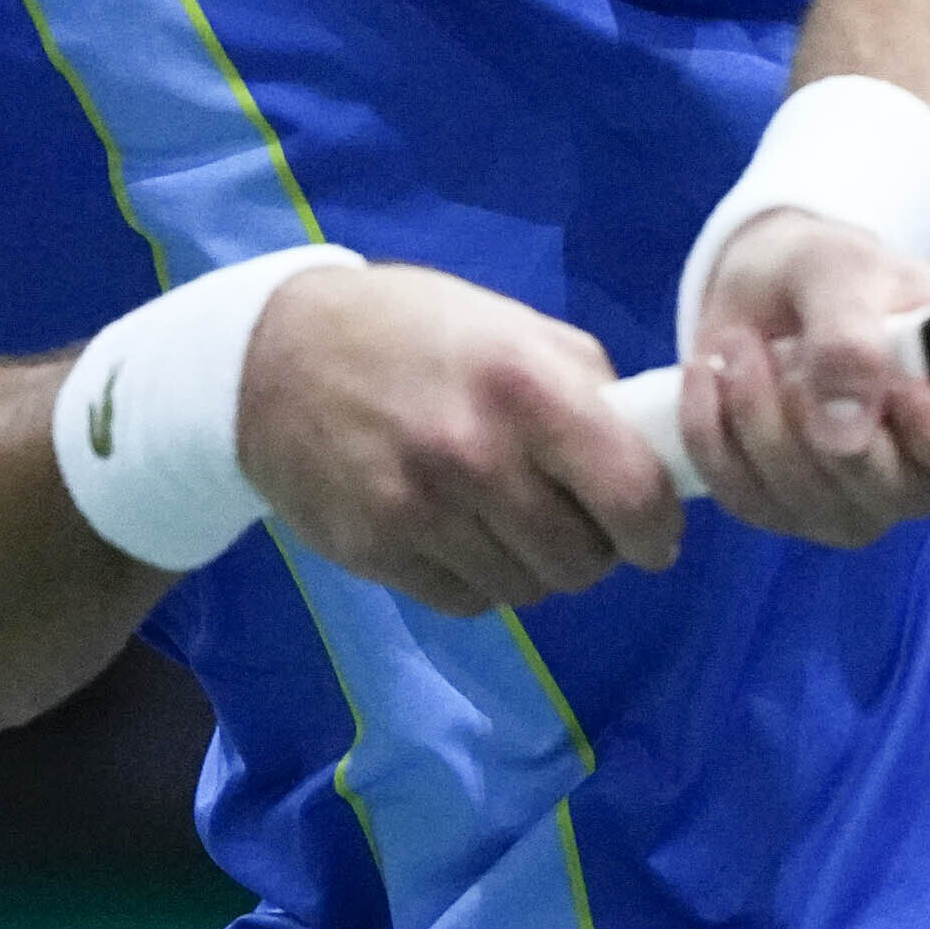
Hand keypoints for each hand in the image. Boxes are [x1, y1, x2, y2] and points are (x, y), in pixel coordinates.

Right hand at [238, 261, 680, 615]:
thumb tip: (650, 458)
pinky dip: (478, 578)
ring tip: (504, 516)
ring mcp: (421, 511)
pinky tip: (456, 532)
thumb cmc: (411, 331)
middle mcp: (476, 455)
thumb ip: (587, 390)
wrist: (272, 358)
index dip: (657, 528)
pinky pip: (468, 601)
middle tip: (570, 517)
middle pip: (581, 561)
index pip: (632, 496)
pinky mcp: (377, 552)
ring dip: (531, 565)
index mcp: (526, 386)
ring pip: (527, 590)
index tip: (653, 533)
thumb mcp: (512, 327)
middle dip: (591, 548)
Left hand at [674, 208, 929, 550]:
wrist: (767, 284)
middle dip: (821, 419)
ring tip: (739, 346)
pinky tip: (709, 380)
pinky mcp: (796, 509)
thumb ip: (850, 337)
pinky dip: (714, 438)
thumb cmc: (830, 270)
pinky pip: (752, 502)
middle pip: (900, 493)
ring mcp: (866, 497)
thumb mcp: (840, 270)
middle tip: (785, 347)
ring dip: (758, 423)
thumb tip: (847, 433)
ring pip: (817, 505)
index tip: (901, 394)